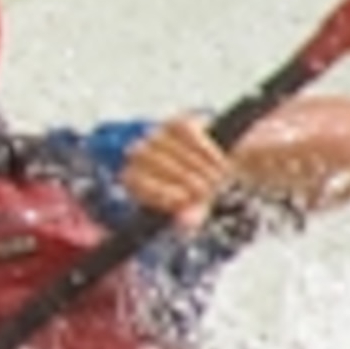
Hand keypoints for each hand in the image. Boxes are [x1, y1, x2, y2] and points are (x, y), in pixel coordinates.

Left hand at [122, 115, 232, 229]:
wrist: (214, 166)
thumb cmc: (195, 193)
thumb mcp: (193, 208)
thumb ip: (189, 216)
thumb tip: (185, 224)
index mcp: (132, 178)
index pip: (134, 180)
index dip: (158, 191)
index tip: (183, 200)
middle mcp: (138, 153)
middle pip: (153, 161)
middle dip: (183, 177)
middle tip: (207, 189)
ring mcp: (155, 135)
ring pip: (171, 146)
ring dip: (196, 164)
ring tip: (216, 178)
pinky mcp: (175, 124)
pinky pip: (187, 132)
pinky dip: (204, 148)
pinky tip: (217, 161)